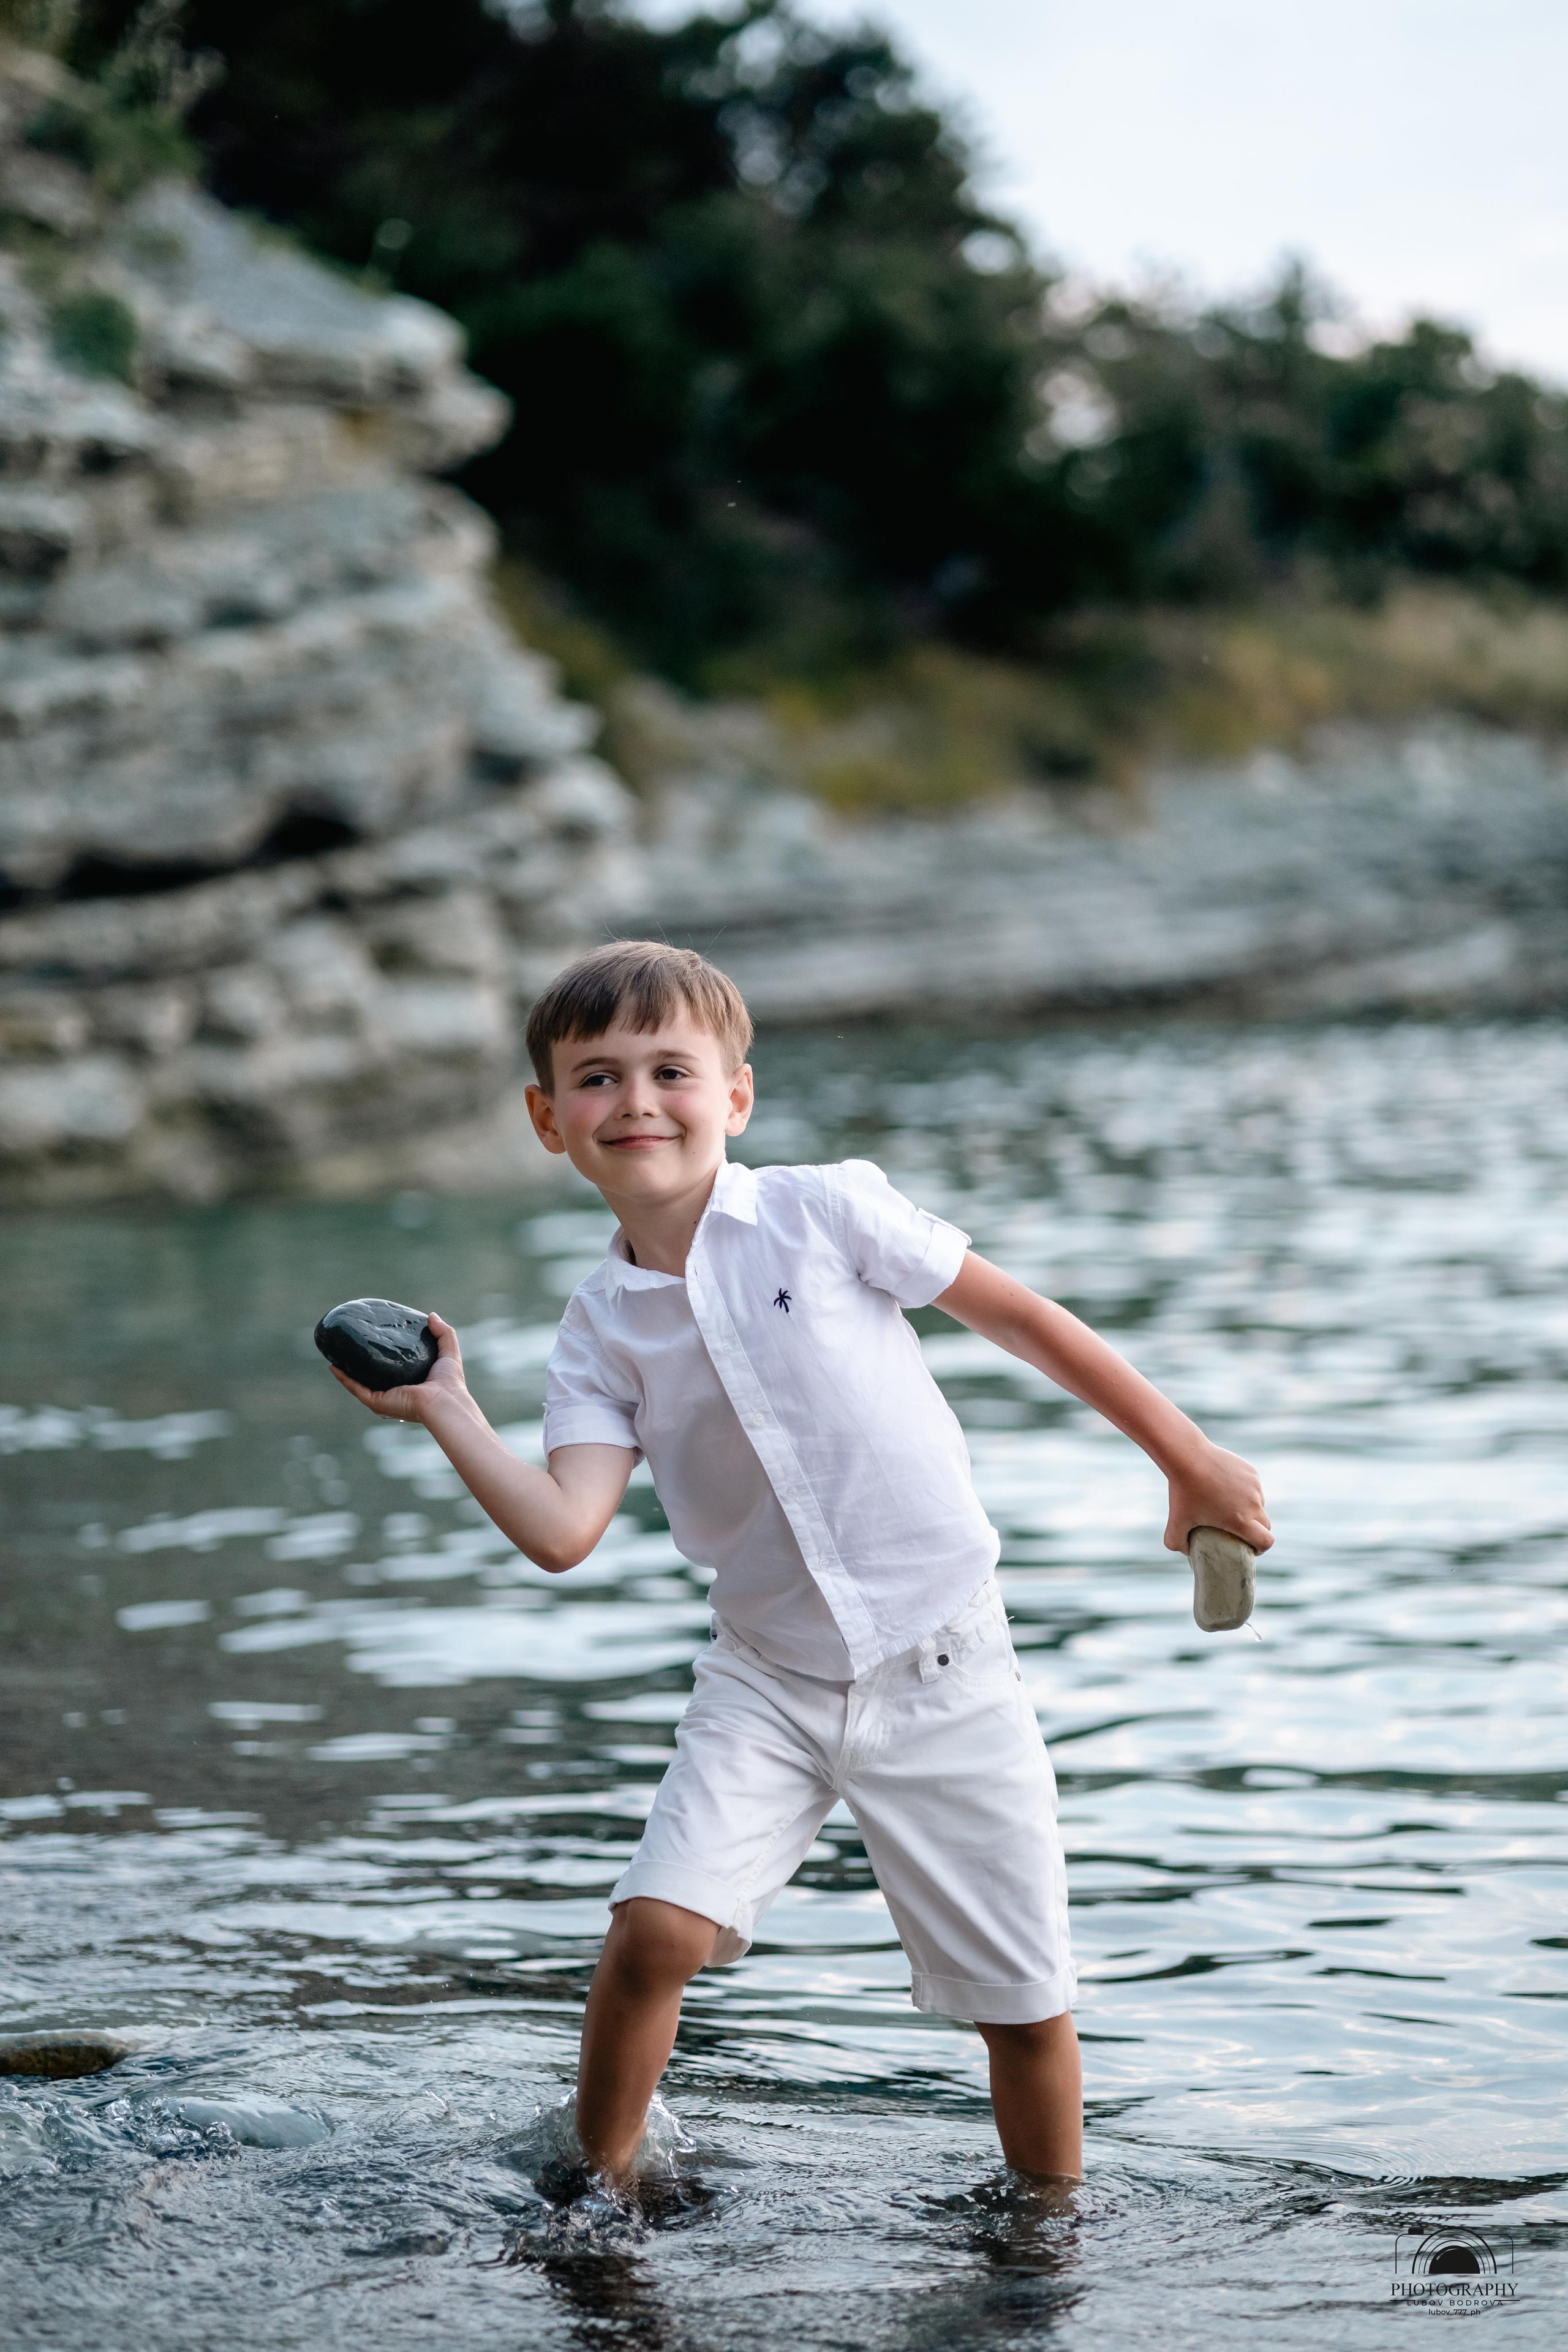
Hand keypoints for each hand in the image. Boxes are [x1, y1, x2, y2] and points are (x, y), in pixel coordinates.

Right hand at [328, 1310, 469, 1425]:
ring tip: (335, 1356)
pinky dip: (344, 1379)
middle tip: (349, 1347)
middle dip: (358, 1365)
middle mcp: (394, 1392)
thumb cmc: (449, 1381)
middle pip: (371, 1377)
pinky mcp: (377, 1402)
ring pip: (358, 1384)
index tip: (372, 1341)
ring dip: (345, 1372)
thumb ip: (443, 1332)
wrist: (444, 1400)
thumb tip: (431, 1315)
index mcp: (409, 1383)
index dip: (381, 1356)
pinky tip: (334, 1367)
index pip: (391, 1370)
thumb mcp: (448, 1351)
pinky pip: (356, 1389)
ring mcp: (384, 1398)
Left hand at [1162, 1438, 1271, 1555]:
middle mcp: (1253, 1503)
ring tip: (1232, 1509)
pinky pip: (1254, 1488)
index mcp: (1241, 1520)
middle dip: (1257, 1532)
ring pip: (1260, 1504)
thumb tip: (1187, 1551)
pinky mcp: (1251, 1471)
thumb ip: (1177, 1543)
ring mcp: (1254, 1486)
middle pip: (1266, 1525)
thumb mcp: (1175, 1522)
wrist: (1188, 1456)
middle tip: (1241, 1533)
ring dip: (1252, 1511)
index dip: (1261, 1549)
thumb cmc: (1183, 1491)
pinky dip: (1246, 1493)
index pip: (1266, 1541)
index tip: (1250, 1549)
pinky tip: (1228, 1490)